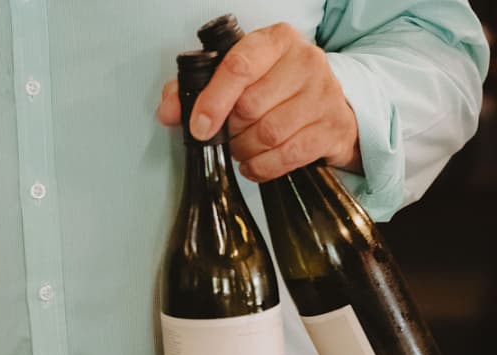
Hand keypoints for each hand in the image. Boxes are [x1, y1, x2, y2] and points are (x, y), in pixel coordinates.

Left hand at [158, 23, 362, 181]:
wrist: (329, 108)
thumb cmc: (275, 90)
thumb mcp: (238, 79)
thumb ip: (196, 90)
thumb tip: (168, 112)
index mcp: (276, 41)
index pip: (239, 66)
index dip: (213, 101)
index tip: (199, 126)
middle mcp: (305, 62)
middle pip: (250, 107)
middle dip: (231, 130)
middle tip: (229, 134)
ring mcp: (323, 95)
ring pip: (268, 135)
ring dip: (245, 150)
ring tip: (243, 147)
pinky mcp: (331, 129)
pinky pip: (286, 157)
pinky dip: (261, 167)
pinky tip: (255, 163)